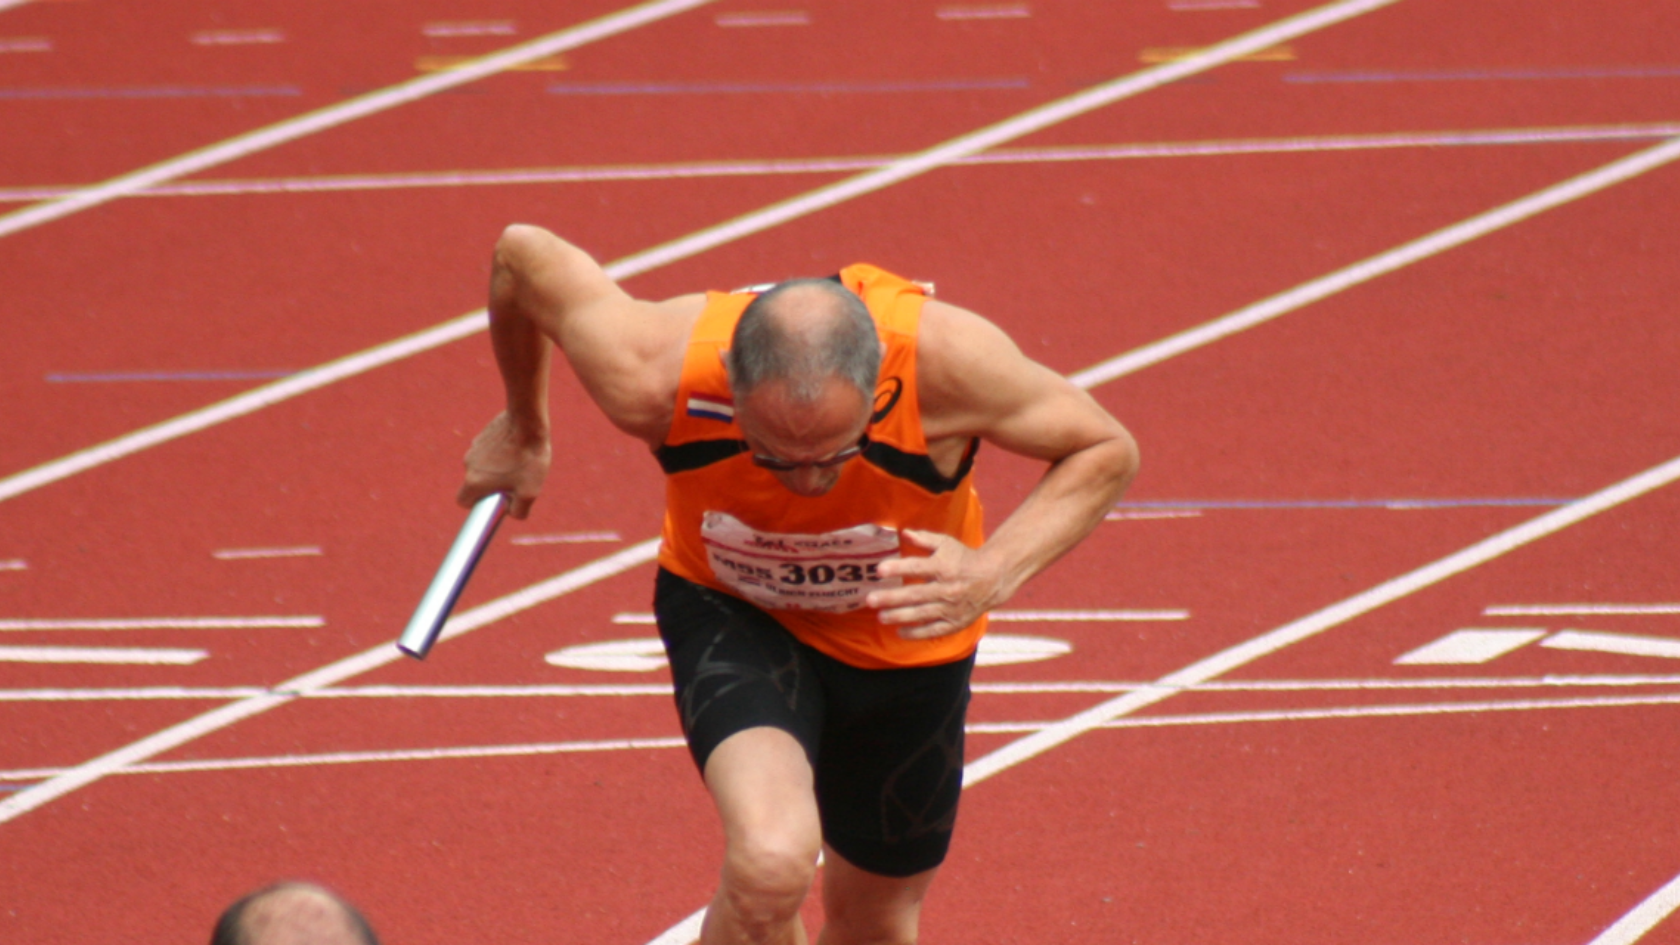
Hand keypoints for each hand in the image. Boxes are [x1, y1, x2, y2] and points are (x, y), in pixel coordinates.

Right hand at [456, 412, 551, 519]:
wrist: (528, 423)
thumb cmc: (528, 459)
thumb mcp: (530, 493)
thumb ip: (519, 511)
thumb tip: (510, 512)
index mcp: (474, 481)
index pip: (463, 501)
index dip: (478, 505)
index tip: (495, 501)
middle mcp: (468, 465)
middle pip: (476, 483)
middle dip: (492, 486)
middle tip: (514, 481)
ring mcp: (474, 448)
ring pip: (483, 467)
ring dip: (497, 469)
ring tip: (519, 462)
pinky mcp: (482, 436)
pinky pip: (488, 452)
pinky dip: (499, 454)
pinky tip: (517, 449)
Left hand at [866, 529, 1002, 639]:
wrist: (993, 578)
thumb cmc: (964, 558)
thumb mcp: (946, 543)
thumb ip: (924, 539)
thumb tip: (903, 533)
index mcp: (943, 566)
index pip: (917, 567)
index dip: (898, 568)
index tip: (879, 570)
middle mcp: (947, 588)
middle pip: (915, 594)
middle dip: (891, 598)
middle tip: (870, 600)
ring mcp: (951, 607)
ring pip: (922, 614)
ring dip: (900, 616)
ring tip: (881, 617)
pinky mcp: (955, 622)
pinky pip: (934, 630)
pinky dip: (918, 633)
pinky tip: (900, 632)